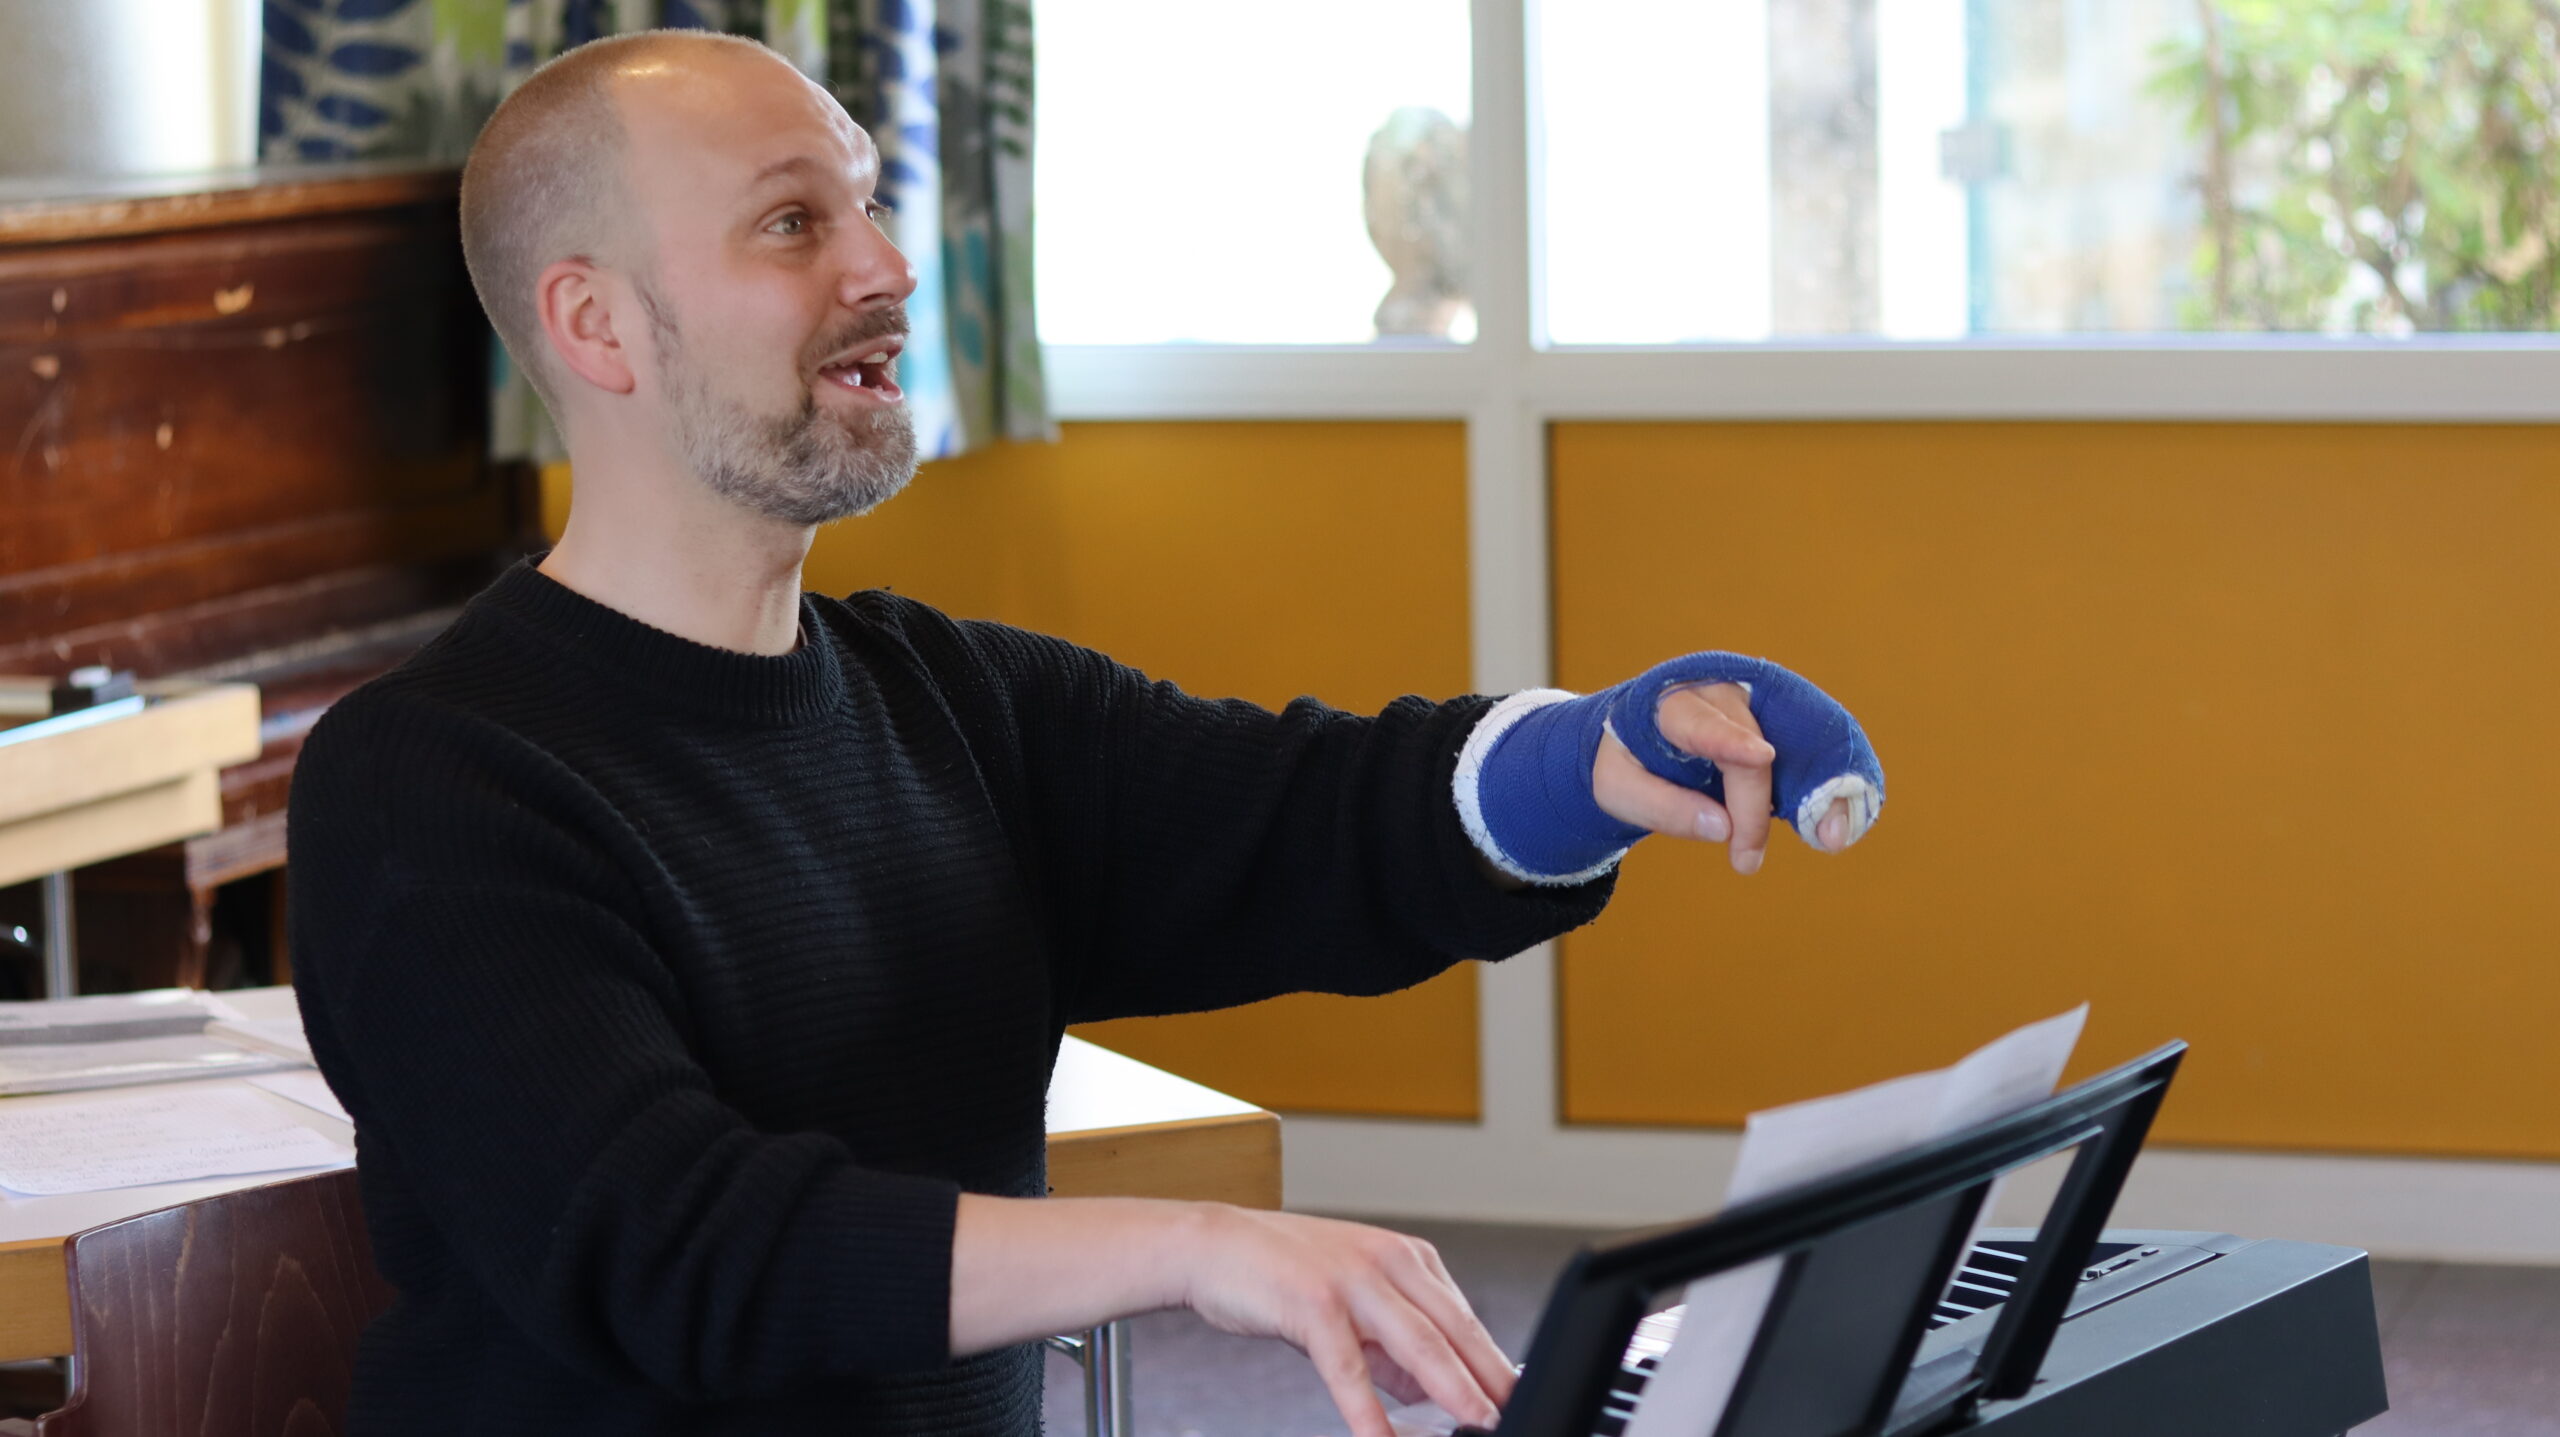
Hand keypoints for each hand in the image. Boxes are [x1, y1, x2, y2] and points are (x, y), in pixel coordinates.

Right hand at [1175, 1206, 1513, 1436]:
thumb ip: (1394, 1347)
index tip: (1513, 1398)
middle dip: (1490, 1380)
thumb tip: (1436, 1394)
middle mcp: (1388, 1262)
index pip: (1464, 1319)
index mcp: (1406, 1258)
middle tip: (1515, 1416)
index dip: (1493, 1364)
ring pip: (1418, 1345)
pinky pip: (1350, 1370)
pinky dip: (1368, 1410)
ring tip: (1477, 1425)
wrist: (1214, 1245)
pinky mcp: (1314, 1305)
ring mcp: (1353, 1281)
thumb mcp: (1353, 1302)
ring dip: (1453, 1392)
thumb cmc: (1281, 1271)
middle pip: (1454, 1331)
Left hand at [1591, 682, 1855, 873]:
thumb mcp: (1616, 788)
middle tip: (1746, 861)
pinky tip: (1837, 821)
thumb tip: (1721, 828)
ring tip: (1831, 838)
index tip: (1760, 756)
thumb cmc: (1627, 759)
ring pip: (1795, 744)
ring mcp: (1757, 706)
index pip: (1700, 723)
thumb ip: (1661, 807)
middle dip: (1755, 808)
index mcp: (1671, 702)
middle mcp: (1720, 693)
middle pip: (1750, 751)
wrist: (1642, 734)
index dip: (1730, 740)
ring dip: (1817, 791)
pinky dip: (1827, 785)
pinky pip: (1810, 752)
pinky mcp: (1779, 725)